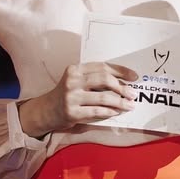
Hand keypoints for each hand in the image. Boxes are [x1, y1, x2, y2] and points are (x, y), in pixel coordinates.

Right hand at [19, 62, 138, 137]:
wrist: (45, 111)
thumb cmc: (67, 94)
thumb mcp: (77, 81)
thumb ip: (95, 79)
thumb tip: (123, 82)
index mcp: (75, 69)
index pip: (102, 66)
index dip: (121, 71)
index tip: (134, 76)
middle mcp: (72, 80)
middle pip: (104, 79)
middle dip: (122, 87)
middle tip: (133, 94)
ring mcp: (71, 97)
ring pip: (103, 98)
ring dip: (120, 102)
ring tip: (129, 105)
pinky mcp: (72, 112)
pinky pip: (97, 112)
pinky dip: (109, 112)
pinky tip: (116, 113)